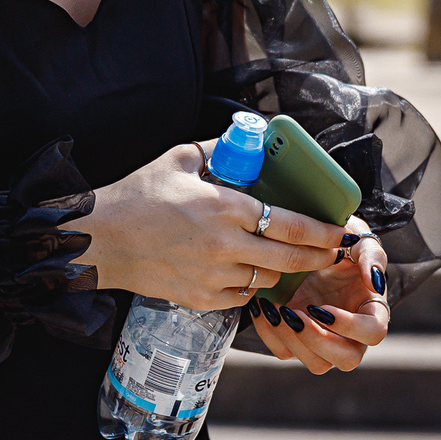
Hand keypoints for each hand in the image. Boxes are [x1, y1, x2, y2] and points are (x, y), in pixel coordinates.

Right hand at [77, 143, 345, 309]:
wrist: (100, 241)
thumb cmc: (137, 196)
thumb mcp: (180, 159)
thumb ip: (220, 149)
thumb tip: (250, 140)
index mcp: (223, 207)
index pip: (289, 222)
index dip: (322, 230)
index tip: (340, 230)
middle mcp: (224, 246)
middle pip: (289, 258)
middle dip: (318, 256)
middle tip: (332, 251)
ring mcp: (212, 277)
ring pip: (268, 279)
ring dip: (280, 269)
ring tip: (285, 257)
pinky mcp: (200, 299)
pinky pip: (242, 298)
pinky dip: (251, 286)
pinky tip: (247, 271)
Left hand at [247, 223, 389, 372]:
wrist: (308, 244)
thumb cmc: (340, 243)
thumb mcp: (358, 239)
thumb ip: (372, 255)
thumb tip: (374, 282)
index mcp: (372, 310)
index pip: (373, 333)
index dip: (350, 326)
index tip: (323, 307)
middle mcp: (351, 333)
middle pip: (348, 359)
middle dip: (319, 341)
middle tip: (296, 315)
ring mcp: (324, 340)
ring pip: (317, 364)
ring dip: (294, 341)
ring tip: (277, 310)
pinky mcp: (298, 340)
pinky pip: (286, 352)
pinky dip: (271, 334)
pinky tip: (264, 308)